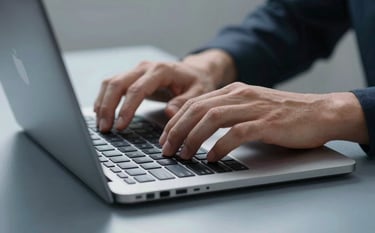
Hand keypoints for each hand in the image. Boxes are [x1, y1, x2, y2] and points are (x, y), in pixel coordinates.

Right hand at [94, 49, 236, 131]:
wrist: (195, 71)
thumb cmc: (197, 82)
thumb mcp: (199, 92)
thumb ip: (184, 102)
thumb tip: (170, 113)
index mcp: (161, 70)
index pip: (137, 89)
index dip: (126, 108)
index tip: (121, 126)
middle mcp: (145, 67)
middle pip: (117, 83)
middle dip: (108, 107)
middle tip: (105, 128)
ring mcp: (137, 70)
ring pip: (110, 83)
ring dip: (103, 103)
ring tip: (101, 125)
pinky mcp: (132, 76)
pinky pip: (112, 85)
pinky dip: (104, 99)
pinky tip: (102, 113)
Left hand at [160, 82, 367, 161]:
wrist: (318, 112)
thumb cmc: (282, 114)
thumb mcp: (249, 107)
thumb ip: (226, 112)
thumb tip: (198, 128)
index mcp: (233, 90)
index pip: (195, 103)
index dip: (175, 121)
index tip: (165, 137)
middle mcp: (240, 95)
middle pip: (197, 109)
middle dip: (177, 130)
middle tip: (167, 149)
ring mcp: (253, 107)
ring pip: (212, 118)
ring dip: (193, 138)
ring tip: (184, 155)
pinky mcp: (267, 123)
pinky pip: (236, 133)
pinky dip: (220, 146)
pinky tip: (212, 157)